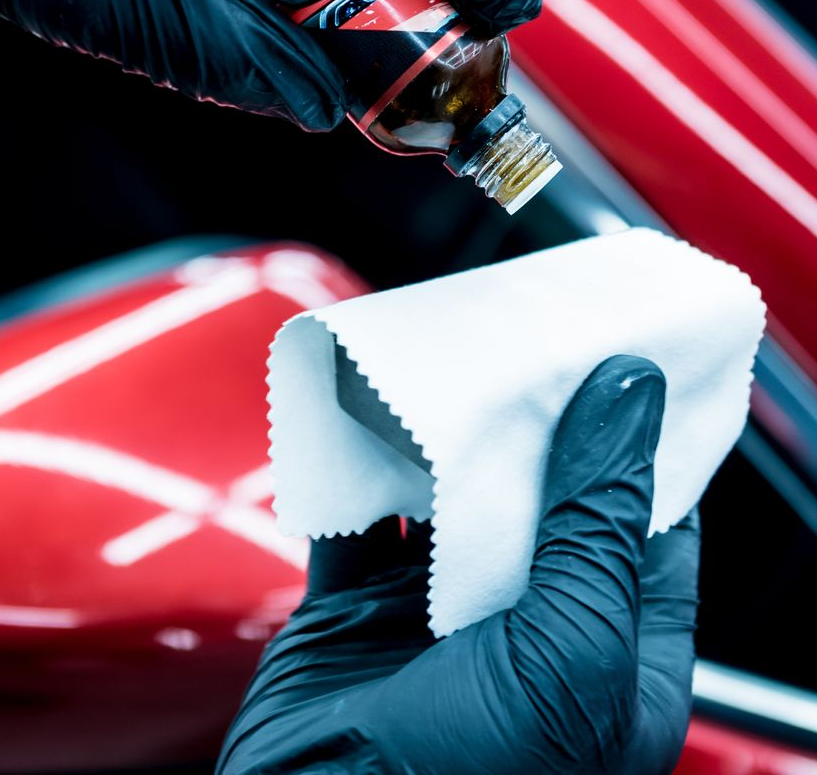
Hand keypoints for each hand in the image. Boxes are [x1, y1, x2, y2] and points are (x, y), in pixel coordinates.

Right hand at [218, 356, 699, 773]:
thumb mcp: (576, 648)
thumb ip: (598, 522)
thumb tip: (629, 397)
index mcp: (609, 657)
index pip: (645, 527)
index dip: (640, 444)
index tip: (626, 365)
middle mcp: (525, 633)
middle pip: (540, 499)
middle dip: (534, 424)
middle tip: (530, 344)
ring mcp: (436, 621)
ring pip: (450, 498)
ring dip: (443, 438)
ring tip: (451, 368)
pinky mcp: (356, 613)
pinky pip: (359, 518)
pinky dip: (357, 467)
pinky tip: (363, 422)